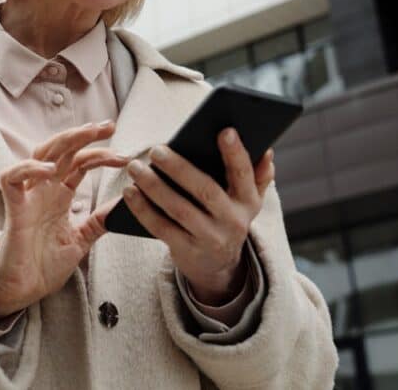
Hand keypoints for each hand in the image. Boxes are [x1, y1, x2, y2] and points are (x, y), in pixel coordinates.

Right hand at [0, 121, 129, 319]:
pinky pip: (12, 178)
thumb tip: (125, 205)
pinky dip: (29, 169)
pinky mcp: (13, 209)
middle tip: (109, 126)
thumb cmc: (44, 264)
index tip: (126, 157)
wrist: (24, 290)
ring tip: (87, 133)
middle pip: (62, 150)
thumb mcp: (81, 239)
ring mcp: (28, 196)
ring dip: (64, 141)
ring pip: (41, 154)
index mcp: (60, 195)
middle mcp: (44, 189)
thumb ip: (98, 220)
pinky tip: (50, 170)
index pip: (80, 163)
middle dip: (85, 135)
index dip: (101, 155)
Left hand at [122, 127, 273, 304]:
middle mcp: (233, 221)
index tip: (225, 130)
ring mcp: (209, 238)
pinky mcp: (186, 251)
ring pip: (179, 209)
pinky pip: (161, 228)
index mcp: (248, 201)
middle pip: (205, 191)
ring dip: (154, 187)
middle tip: (156, 150)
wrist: (218, 266)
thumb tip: (266, 151)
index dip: (236, 153)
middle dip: (180, 169)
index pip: (244, 174)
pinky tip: (130, 192)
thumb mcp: (246, 200)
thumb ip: (257, 175)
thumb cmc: (226, 216)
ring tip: (135, 167)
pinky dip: (143, 209)